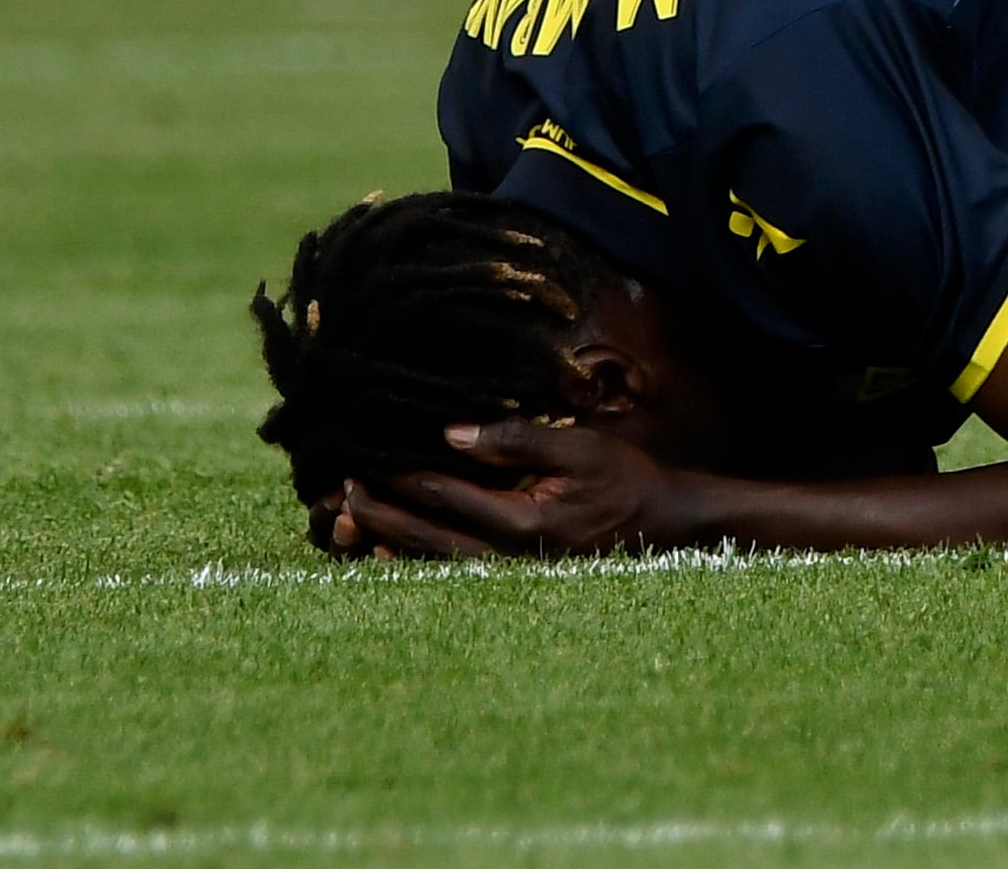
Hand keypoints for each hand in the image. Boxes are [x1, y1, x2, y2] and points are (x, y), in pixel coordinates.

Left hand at [334, 421, 688, 559]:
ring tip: (351, 522)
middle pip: (428, 536)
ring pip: (436, 559)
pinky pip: (455, 569)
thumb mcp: (577, 446)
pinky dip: (418, 559)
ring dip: (392, 538)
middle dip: (382, 514)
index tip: (363, 459)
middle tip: (342, 493)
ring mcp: (513, 573)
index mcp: (523, 521)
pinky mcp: (517, 575)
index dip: (400, 477)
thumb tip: (450, 432)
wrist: (666, 525)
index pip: (444, 495)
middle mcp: (510, 556)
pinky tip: (389, 551)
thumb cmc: (626, 478)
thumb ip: (514, 438)